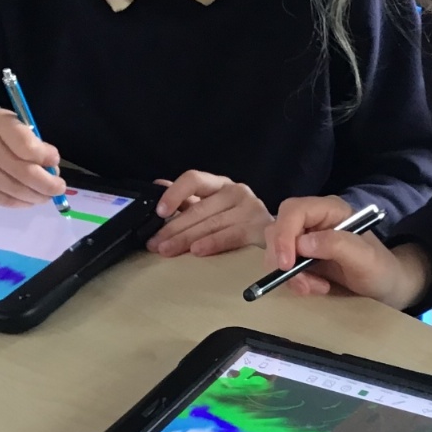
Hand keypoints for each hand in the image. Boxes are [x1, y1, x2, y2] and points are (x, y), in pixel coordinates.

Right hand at [0, 107, 65, 205]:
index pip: (25, 144)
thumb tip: (51, 164)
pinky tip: (27, 200)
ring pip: (14, 190)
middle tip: (59, 187)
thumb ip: (24, 140)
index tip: (54, 161)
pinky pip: (0, 201)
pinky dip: (19, 203)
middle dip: (48, 184)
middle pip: (23, 172)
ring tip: (45, 195)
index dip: (45, 156)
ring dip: (36, 196)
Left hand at [147, 171, 274, 256]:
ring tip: (168, 251)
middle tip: (155, 244)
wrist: (277, 235)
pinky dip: (213, 243)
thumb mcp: (209, 207)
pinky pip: (232, 235)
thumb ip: (185, 198)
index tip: (159, 212)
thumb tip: (158, 186)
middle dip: (173, 228)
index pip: (194, 180)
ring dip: (186, 239)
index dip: (174, 194)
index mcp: (219, 184)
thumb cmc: (236, 221)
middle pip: (199, 208)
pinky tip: (197, 251)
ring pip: (212, 223)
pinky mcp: (260, 227)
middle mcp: (236, 191)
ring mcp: (250, 208)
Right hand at [263, 196, 431, 309]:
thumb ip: (337, 245)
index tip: (286, 264)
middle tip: (301, 284)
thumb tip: (302, 243)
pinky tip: (314, 287)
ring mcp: (306, 238)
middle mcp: (314, 220)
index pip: (294, 210)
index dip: (284, 234)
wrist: (387, 289)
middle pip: (278, 228)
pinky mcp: (301, 257)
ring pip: (276, 250)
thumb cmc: (381, 270)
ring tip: (315, 288)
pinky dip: (294, 281)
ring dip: (290, 274)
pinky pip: (283, 266)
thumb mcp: (366, 259)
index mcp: (330, 210)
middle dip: (283, 258)